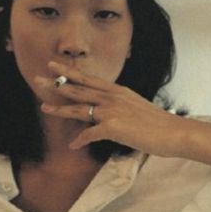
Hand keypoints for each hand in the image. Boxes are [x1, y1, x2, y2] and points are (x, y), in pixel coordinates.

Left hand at [35, 61, 185, 155]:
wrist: (173, 132)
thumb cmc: (159, 123)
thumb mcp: (137, 107)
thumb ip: (121, 106)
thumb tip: (110, 113)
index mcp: (118, 91)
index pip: (89, 79)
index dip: (70, 73)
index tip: (54, 66)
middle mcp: (112, 97)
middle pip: (79, 89)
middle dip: (56, 83)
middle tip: (37, 78)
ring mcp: (111, 111)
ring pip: (79, 109)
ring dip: (60, 109)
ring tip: (44, 108)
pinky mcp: (113, 127)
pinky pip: (89, 134)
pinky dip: (80, 140)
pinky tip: (73, 145)